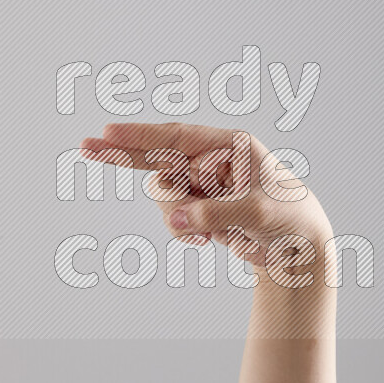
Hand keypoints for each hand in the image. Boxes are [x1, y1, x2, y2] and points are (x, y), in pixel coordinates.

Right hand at [81, 122, 332, 268]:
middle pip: (158, 156)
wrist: (297, 249)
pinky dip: (182, 230)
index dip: (142, 135)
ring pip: (164, 192)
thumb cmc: (289, 218)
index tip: (109, 132)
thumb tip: (179, 219)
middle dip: (125, 155)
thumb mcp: (258, 213)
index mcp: (231, 146)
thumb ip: (216, 214)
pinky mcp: (198, 209)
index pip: (179, 137)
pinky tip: (205, 241)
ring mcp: (202, 186)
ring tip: (204, 233)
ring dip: (174, 213)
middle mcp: (213, 161)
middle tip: (86, 147)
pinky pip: (173, 217)